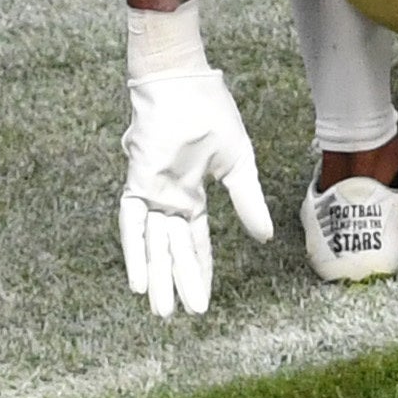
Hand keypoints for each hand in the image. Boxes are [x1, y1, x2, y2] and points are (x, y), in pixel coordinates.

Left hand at [118, 63, 270, 317]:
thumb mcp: (238, 162)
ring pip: (152, 244)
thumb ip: (247, 201)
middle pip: (172, 251)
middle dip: (177, 283)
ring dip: (156, 276)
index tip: (203, 302)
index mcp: (191, 195)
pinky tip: (137, 280)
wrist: (183, 81)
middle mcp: (168, 200)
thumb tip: (265, 238)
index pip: (194, 242)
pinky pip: (132, 223)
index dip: (199, 271)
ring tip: (160, 311)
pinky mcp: (138, 182)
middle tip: (178, 316)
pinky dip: (135, 251)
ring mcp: (151, 192)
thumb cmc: (210, 112)